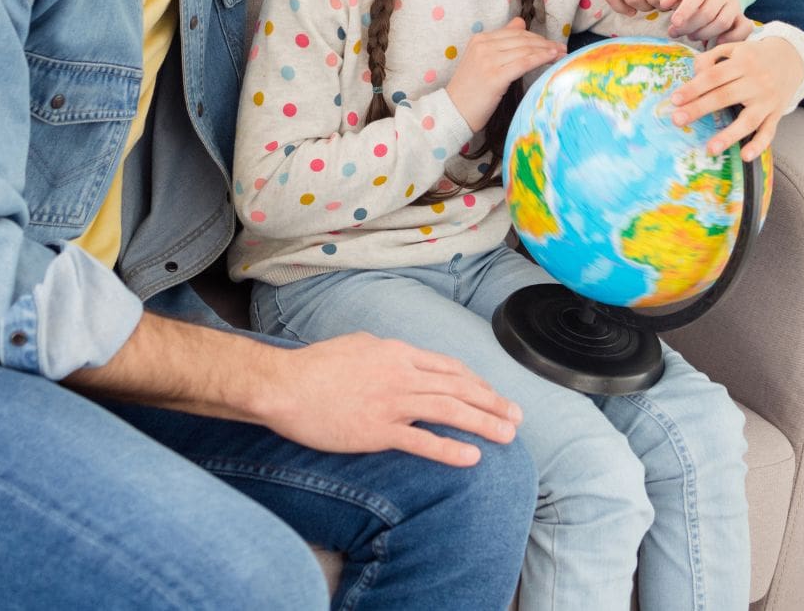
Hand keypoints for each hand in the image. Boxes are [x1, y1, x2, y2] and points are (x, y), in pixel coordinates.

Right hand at [253, 332, 523, 465]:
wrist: (286, 385)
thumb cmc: (316, 365)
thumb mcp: (359, 345)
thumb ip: (386, 353)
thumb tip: (400, 356)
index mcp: (398, 352)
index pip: (448, 367)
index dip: (476, 382)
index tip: (493, 394)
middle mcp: (402, 374)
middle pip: (459, 387)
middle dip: (492, 402)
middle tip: (517, 416)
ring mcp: (392, 402)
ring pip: (450, 411)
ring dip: (484, 422)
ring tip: (508, 435)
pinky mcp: (378, 431)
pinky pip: (422, 441)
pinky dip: (450, 449)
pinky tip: (472, 457)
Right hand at [446, 17, 562, 131]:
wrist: (453, 111)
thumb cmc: (470, 90)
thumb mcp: (482, 60)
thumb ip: (501, 41)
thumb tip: (520, 22)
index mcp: (479, 39)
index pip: (515, 33)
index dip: (536, 37)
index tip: (552, 44)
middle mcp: (483, 46)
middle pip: (522, 39)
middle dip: (545, 43)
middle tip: (562, 48)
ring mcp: (488, 60)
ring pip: (525, 49)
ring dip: (547, 51)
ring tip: (561, 55)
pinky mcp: (495, 76)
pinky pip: (523, 62)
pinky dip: (540, 59)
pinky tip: (551, 59)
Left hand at [658, 0, 743, 42]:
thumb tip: (664, 3)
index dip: (685, 10)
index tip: (674, 23)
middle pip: (709, 12)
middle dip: (690, 26)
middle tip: (676, 32)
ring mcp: (736, 2)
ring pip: (722, 22)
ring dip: (703, 34)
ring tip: (690, 35)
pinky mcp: (742, 17)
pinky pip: (743, 29)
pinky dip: (731, 38)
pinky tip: (715, 43)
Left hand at [668, 36, 803, 159]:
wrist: (791, 58)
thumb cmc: (753, 56)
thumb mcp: (733, 48)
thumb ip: (711, 58)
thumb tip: (694, 75)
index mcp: (743, 62)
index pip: (714, 76)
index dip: (693, 88)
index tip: (674, 100)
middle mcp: (757, 81)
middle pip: (725, 96)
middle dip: (699, 109)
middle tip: (677, 120)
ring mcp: (768, 100)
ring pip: (748, 120)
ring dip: (729, 135)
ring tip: (710, 149)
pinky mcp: (777, 114)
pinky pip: (768, 132)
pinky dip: (758, 145)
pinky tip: (745, 156)